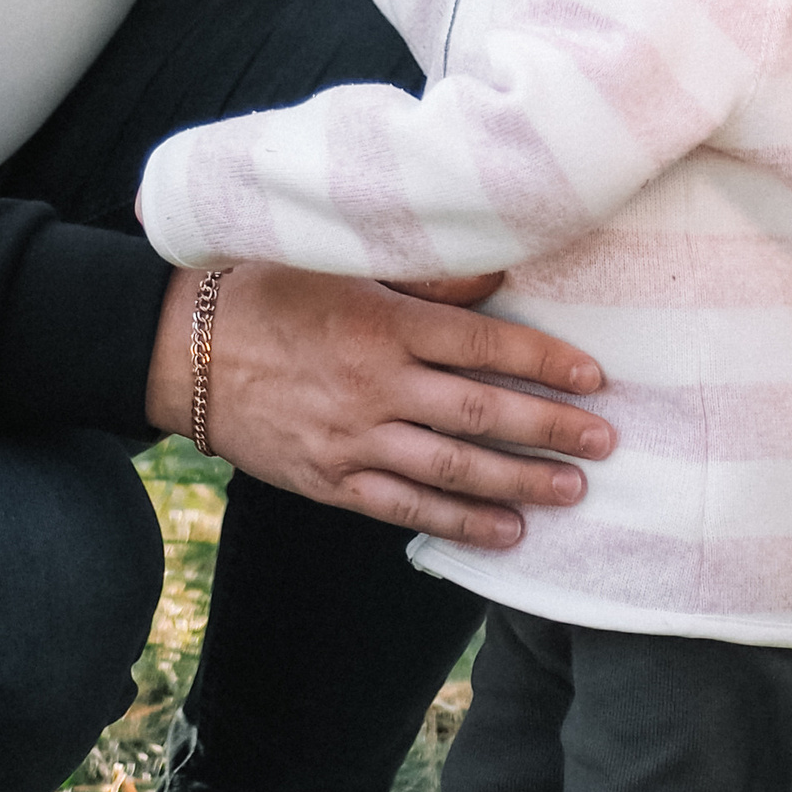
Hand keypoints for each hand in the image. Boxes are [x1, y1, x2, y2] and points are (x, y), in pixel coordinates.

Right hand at [146, 262, 612, 550]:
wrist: (185, 348)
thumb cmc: (269, 286)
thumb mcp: (343, 260)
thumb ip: (422, 270)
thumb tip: (496, 267)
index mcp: (383, 321)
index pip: (484, 344)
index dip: (544, 361)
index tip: (593, 376)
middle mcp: (375, 384)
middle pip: (481, 414)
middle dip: (550, 430)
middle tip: (606, 442)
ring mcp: (353, 439)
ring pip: (452, 469)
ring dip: (519, 483)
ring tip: (572, 491)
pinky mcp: (331, 479)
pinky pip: (406, 508)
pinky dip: (460, 522)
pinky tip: (505, 532)